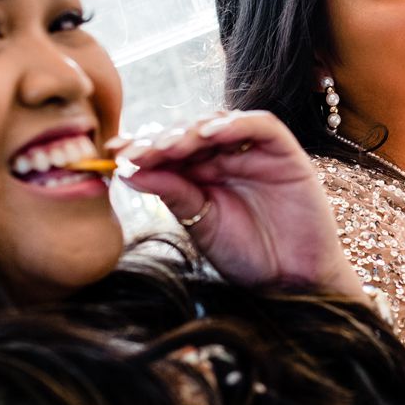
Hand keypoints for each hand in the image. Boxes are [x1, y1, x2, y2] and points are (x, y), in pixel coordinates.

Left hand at [118, 111, 362, 294]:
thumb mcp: (201, 224)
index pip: (169, 150)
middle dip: (161, 139)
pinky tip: (208, 134)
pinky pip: (261, 125)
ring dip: (191, 130)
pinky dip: (235, 124)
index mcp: (202, 174)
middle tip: (138, 152)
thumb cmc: (248, 257)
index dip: (142, 147)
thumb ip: (173, 194)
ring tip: (168, 146)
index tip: (112, 154)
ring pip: (220, 122)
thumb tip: (128, 169)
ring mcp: (255, 152)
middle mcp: (227, 157)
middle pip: (190, 131)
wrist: (292, 282)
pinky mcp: (284, 152)